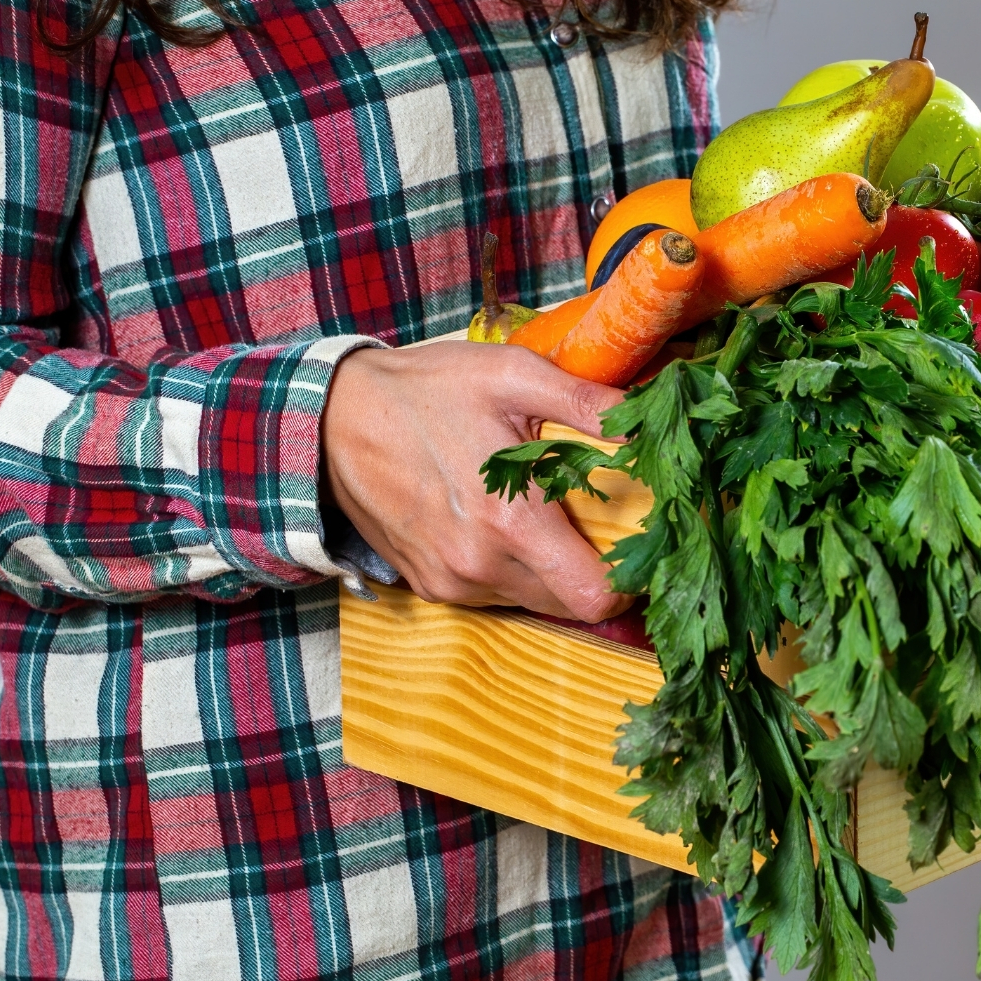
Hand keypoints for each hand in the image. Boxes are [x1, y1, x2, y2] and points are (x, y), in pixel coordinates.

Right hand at [321, 342, 629, 621]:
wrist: (332, 419)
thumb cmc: (427, 392)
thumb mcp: (513, 376)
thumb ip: (588, 403)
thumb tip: (648, 423)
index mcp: (512, 522)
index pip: (596, 596)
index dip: (628, 578)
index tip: (635, 544)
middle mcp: (481, 566)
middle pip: (570, 605)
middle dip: (594, 570)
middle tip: (597, 521)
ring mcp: (451, 582)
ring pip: (533, 602)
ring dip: (551, 571)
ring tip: (542, 514)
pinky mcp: (429, 586)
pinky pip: (493, 595)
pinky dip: (511, 570)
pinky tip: (499, 522)